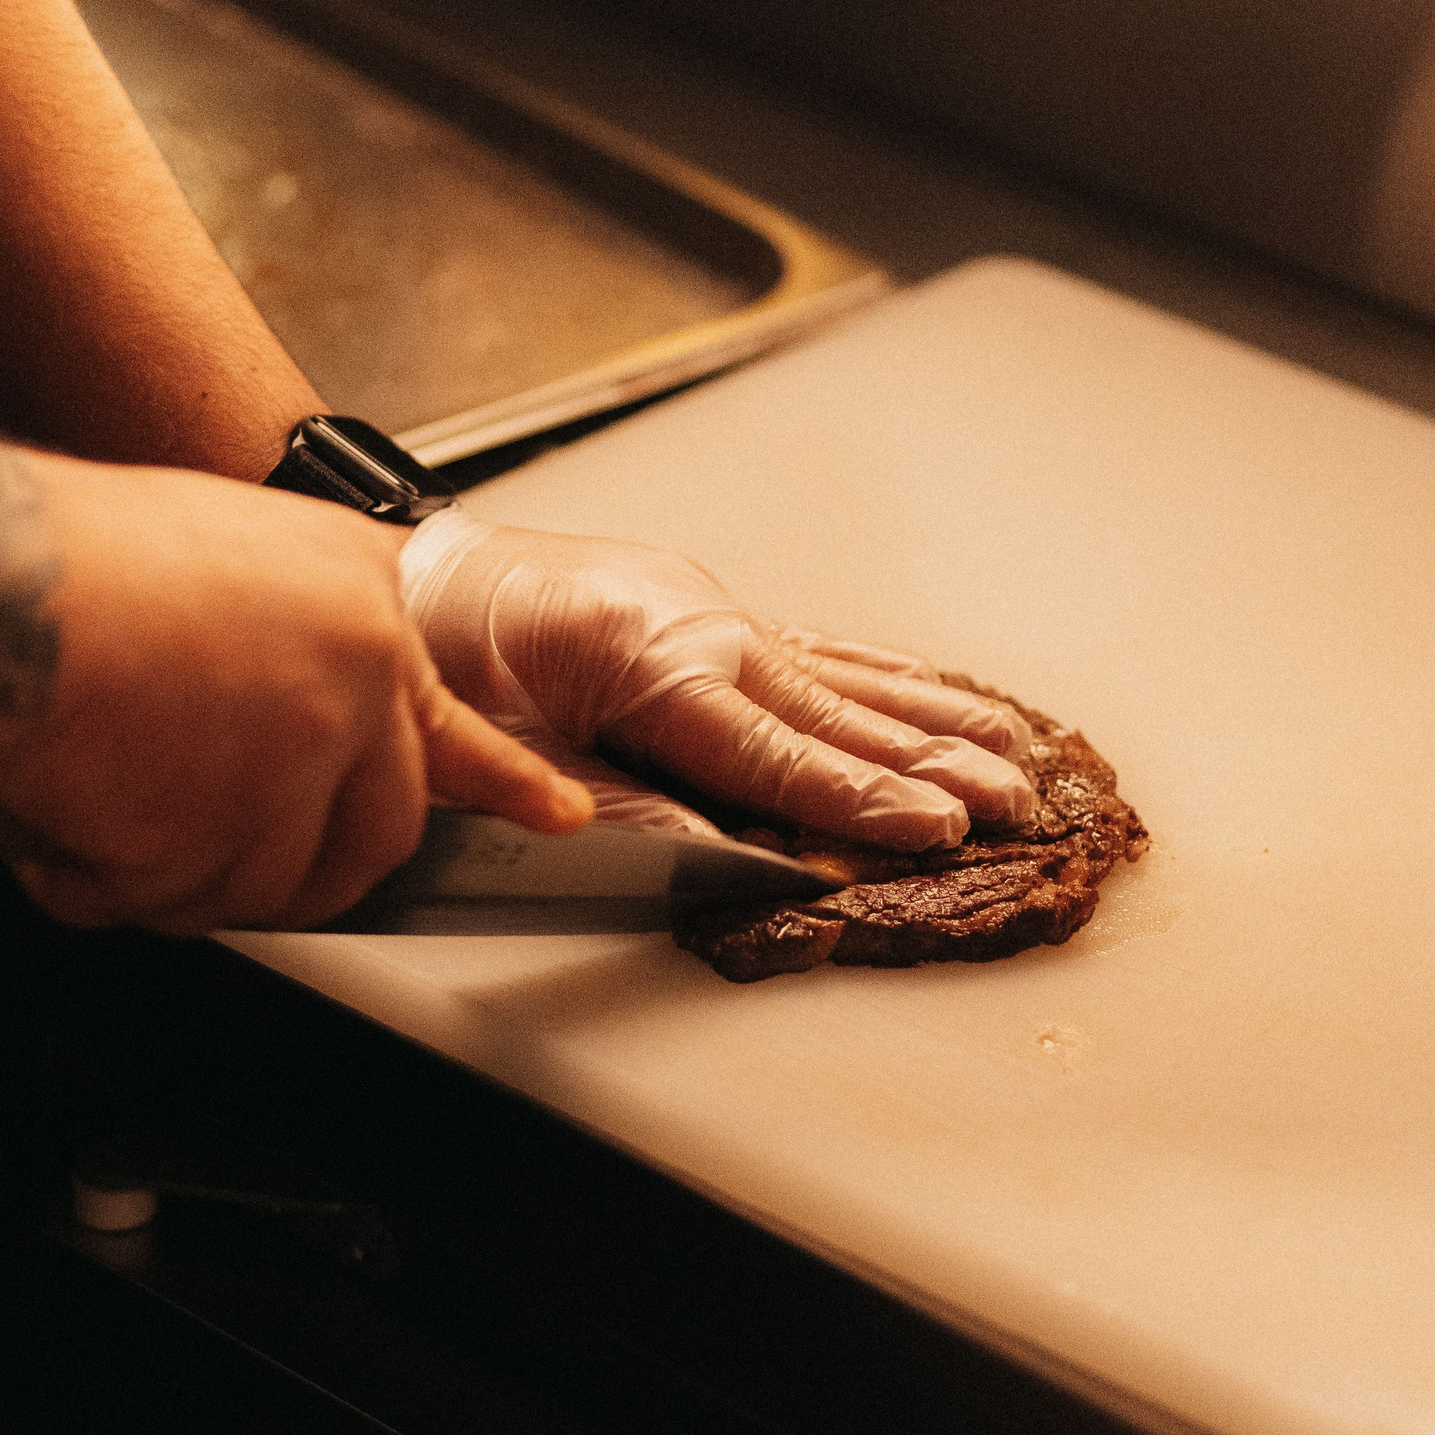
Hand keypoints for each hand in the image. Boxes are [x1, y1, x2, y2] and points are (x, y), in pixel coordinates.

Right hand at [0, 464, 590, 932]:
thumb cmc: (66, 558)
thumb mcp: (226, 550)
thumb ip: (289, 629)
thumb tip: (286, 700)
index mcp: (358, 601)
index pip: (452, 714)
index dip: (505, 780)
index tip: (558, 816)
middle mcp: (357, 679)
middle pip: (374, 831)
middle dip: (301, 865)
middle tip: (213, 849)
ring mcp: (305, 762)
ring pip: (267, 882)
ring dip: (178, 872)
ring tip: (103, 813)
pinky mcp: (235, 834)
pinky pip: (171, 901)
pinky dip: (99, 884)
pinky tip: (59, 828)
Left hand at [398, 511, 1035, 849]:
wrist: (419, 576)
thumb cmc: (446, 668)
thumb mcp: (511, 761)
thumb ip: (628, 811)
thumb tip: (732, 858)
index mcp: (650, 665)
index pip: (777, 754)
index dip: (863, 801)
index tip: (939, 828)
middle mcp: (699, 628)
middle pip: (837, 713)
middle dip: (935, 762)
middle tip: (1016, 801)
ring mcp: (711, 611)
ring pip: (844, 675)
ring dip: (934, 716)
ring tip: (1015, 747)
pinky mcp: (708, 611)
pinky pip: (818, 647)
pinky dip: (887, 673)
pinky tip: (934, 691)